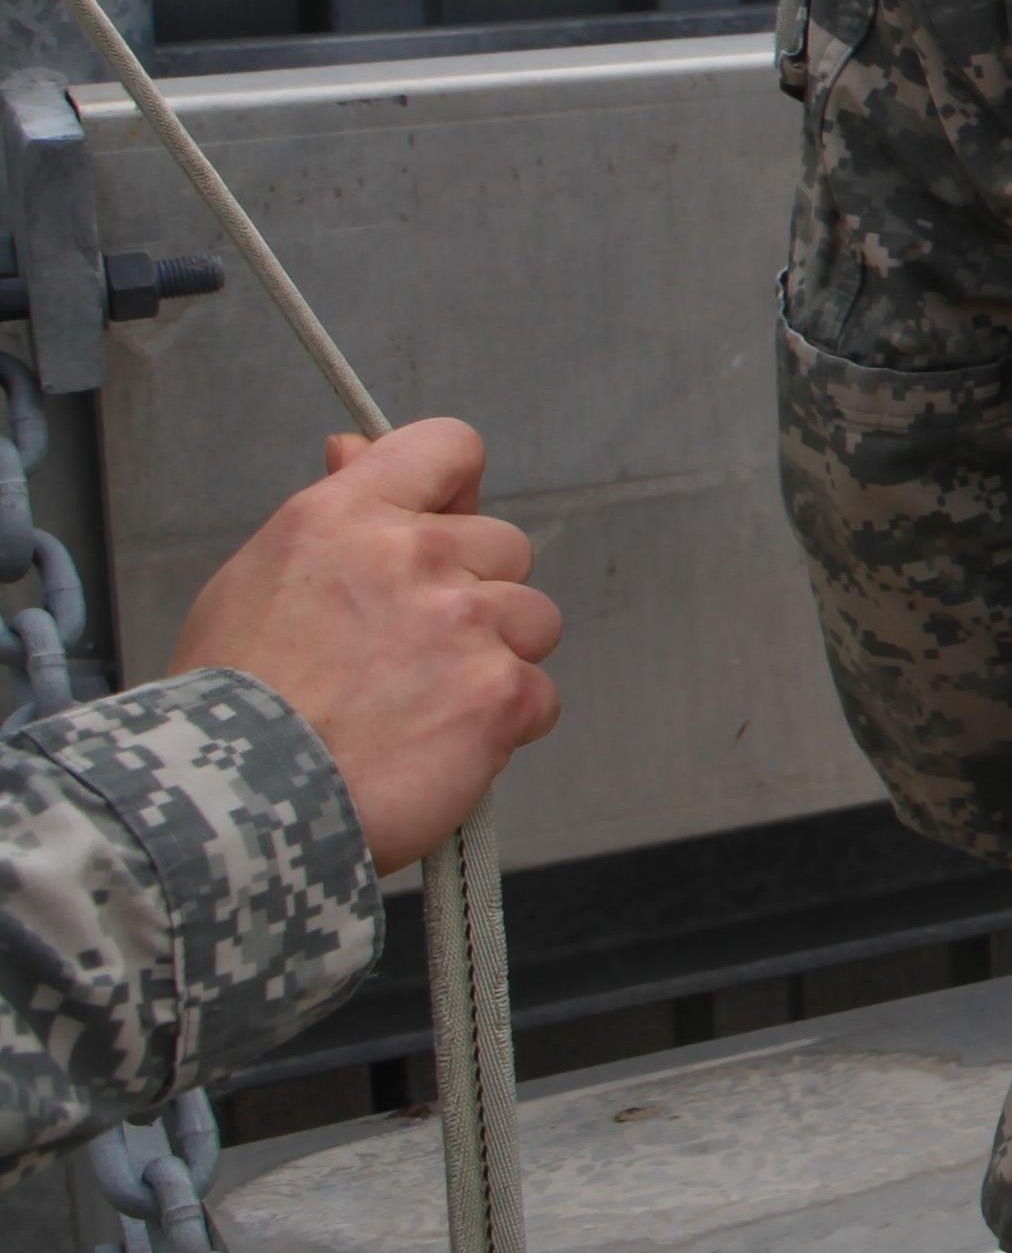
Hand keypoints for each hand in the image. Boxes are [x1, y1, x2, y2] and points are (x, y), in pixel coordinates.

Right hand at [170, 420, 561, 871]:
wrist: (232, 806)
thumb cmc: (231, 703)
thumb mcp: (255, 581)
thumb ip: (331, 514)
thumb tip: (355, 446)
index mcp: (345, 517)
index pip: (447, 448)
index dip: (456, 488)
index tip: (444, 523)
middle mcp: (413, 556)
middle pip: (506, 548)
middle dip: (475, 595)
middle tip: (406, 655)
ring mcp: (464, 622)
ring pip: (533, 620)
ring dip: (495, 660)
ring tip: (418, 708)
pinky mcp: (499, 691)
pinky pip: (540, 695)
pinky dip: (503, 727)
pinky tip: (438, 748)